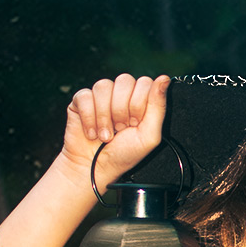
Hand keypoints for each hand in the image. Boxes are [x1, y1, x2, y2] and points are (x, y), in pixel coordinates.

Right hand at [62, 74, 170, 188]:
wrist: (95, 168)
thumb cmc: (125, 154)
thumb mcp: (149, 135)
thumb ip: (158, 106)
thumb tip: (164, 78)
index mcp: (140, 100)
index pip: (144, 83)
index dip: (139, 104)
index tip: (135, 124)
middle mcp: (121, 94)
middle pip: (125, 80)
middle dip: (122, 110)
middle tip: (121, 129)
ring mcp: (101, 96)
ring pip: (103, 86)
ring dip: (105, 116)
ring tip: (106, 135)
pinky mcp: (81, 100)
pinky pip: (85, 96)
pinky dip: (89, 118)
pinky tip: (92, 132)